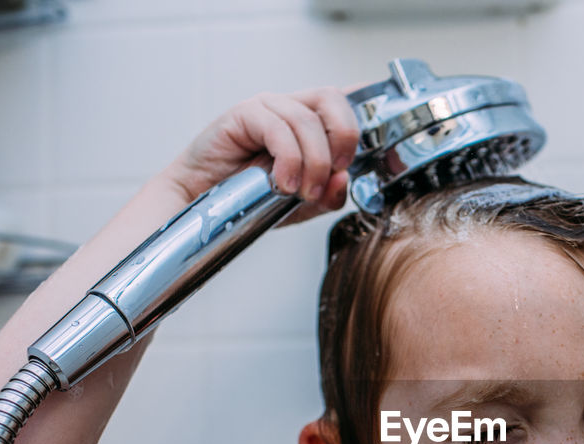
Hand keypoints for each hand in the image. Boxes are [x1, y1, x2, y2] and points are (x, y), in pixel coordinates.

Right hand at [160, 87, 360, 217]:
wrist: (201, 204)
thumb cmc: (249, 199)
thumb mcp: (301, 204)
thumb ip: (328, 194)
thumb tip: (343, 180)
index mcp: (311, 125)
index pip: (347, 105)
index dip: (368, 120)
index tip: (382, 153)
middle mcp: (291, 109)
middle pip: (333, 98)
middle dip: (344, 137)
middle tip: (336, 171)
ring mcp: (267, 108)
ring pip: (307, 119)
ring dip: (313, 161)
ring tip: (301, 191)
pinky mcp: (244, 114)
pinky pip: (278, 127)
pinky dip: (288, 159)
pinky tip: (281, 183)